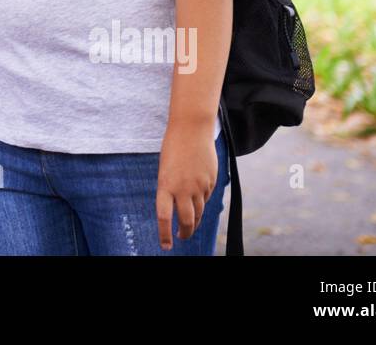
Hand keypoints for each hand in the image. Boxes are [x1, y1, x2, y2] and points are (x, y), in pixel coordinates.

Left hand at [155, 122, 219, 248]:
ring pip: (198, 211)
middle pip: (186, 220)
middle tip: (181, 237)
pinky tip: (198, 197)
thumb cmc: (173, 148)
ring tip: (189, 225)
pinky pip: (206, 197)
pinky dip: (202, 201)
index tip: (166, 246)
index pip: (164, 216)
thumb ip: (170, 190)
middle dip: (184, 233)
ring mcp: (199, 186)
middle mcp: (183, 189)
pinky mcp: (211, 182)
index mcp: (165, 185)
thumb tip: (179, 208)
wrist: (191, 130)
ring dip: (194, 221)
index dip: (164, 234)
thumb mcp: (165, 170)